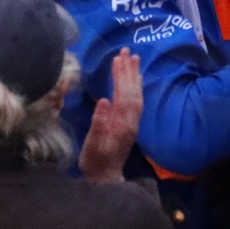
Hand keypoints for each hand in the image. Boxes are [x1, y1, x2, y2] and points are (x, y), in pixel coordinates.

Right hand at [79, 48, 141, 183]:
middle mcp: (131, 121)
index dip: (121, 76)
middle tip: (127, 50)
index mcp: (121, 123)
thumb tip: (104, 101)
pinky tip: (136, 79)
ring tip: (134, 58)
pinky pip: (137, 100)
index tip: (118, 58)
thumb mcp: (92, 143)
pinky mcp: (131, 124)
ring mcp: (132, 122)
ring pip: (136, 94)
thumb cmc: (95, 160)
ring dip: (134, 75)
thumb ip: (99, 122)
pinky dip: (136, 87)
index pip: (123, 95)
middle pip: (132, 91)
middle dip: (129, 70)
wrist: (105, 178)